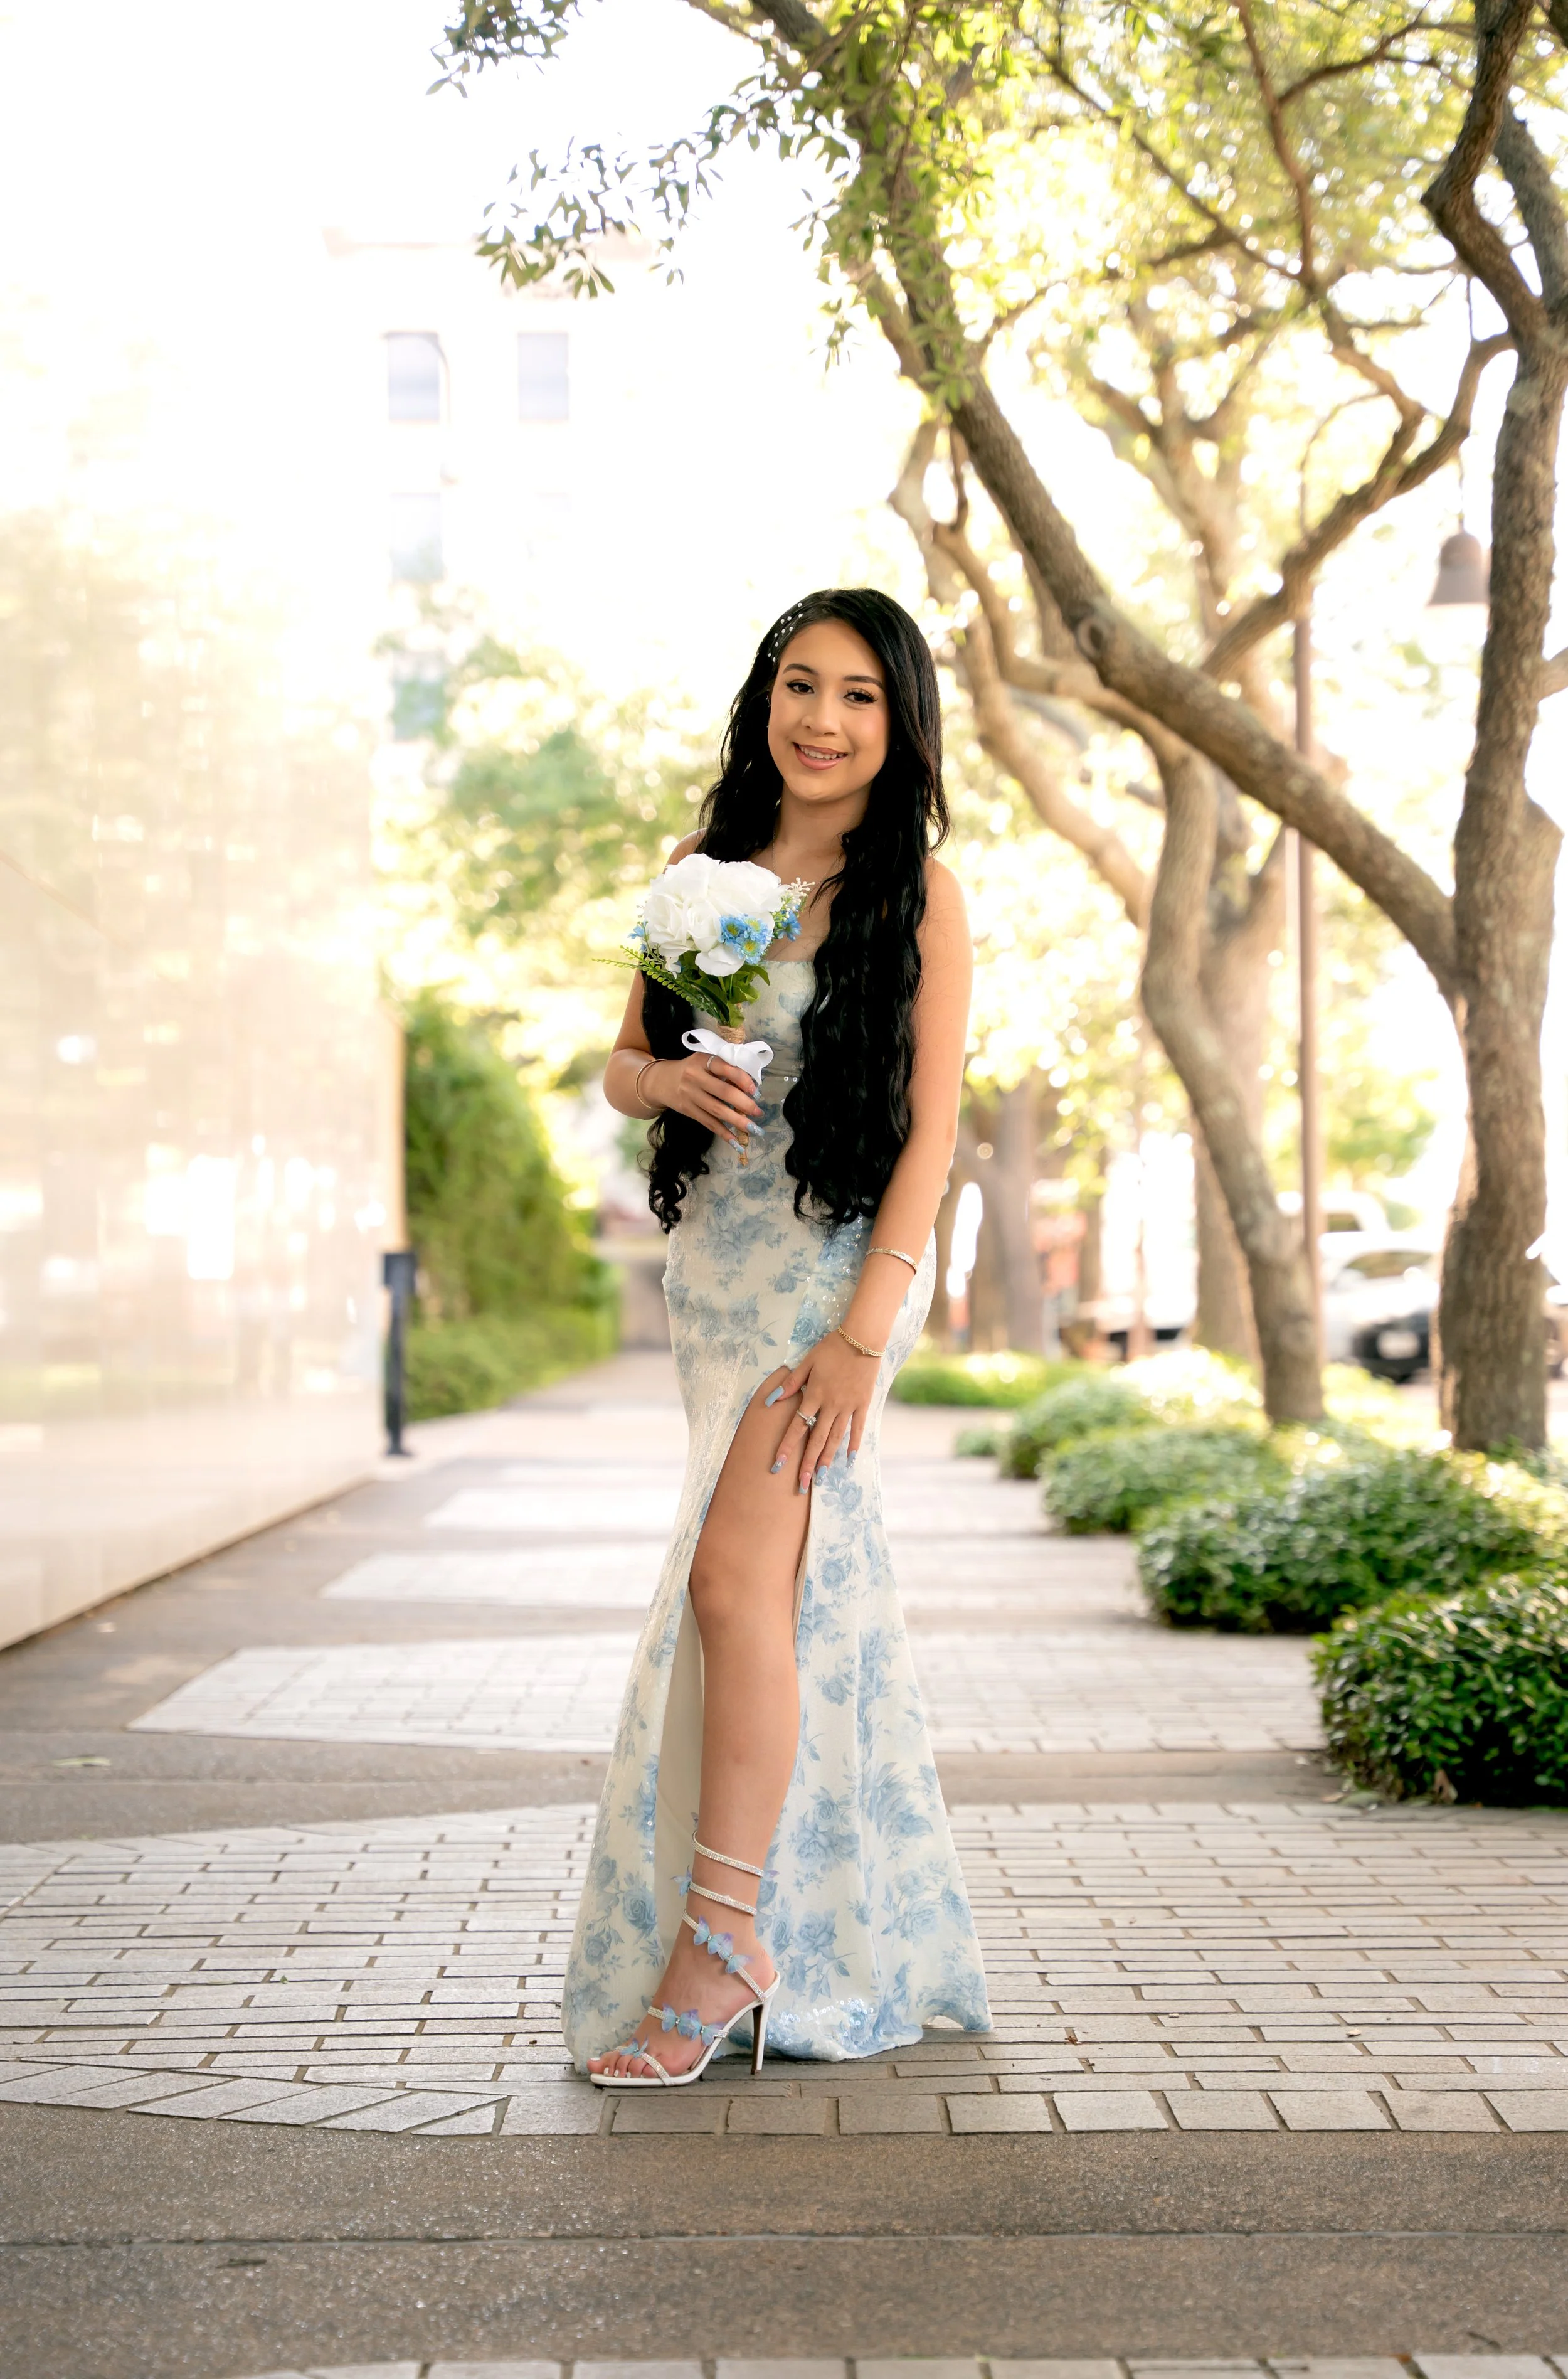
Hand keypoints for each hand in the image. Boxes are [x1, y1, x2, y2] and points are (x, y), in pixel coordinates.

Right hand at [647, 1052, 760, 1146]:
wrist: (662, 1081)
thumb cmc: (692, 1069)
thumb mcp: (704, 1061)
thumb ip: (724, 1068)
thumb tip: (751, 1085)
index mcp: (703, 1060)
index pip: (726, 1068)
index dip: (742, 1079)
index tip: (755, 1091)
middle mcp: (695, 1077)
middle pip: (723, 1092)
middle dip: (744, 1104)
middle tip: (759, 1112)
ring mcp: (690, 1095)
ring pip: (717, 1110)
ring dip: (737, 1121)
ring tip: (753, 1129)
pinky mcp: (688, 1110)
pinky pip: (708, 1123)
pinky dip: (723, 1132)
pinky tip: (735, 1141)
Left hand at [765, 1331, 878, 1492]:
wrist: (862, 1338)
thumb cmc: (831, 1347)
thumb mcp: (808, 1361)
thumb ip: (791, 1383)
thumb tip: (772, 1400)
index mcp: (815, 1394)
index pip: (797, 1426)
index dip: (786, 1447)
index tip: (777, 1465)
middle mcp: (831, 1405)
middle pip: (816, 1439)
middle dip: (807, 1463)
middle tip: (801, 1484)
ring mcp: (849, 1406)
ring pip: (836, 1438)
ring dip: (827, 1458)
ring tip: (821, 1477)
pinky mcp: (863, 1404)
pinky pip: (857, 1428)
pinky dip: (853, 1444)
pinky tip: (849, 1459)